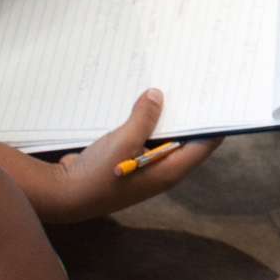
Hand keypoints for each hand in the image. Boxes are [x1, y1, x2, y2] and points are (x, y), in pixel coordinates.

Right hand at [39, 88, 219, 223]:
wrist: (61, 195)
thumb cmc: (98, 174)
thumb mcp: (124, 141)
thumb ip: (144, 118)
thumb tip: (158, 96)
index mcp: (170, 170)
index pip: (205, 144)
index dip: (214, 121)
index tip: (218, 97)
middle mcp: (163, 170)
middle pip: (185, 138)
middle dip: (188, 114)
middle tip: (193, 84)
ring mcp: (145, 167)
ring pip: (162, 136)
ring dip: (163, 116)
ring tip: (169, 85)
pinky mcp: (129, 161)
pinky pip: (143, 138)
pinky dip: (144, 122)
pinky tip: (140, 101)